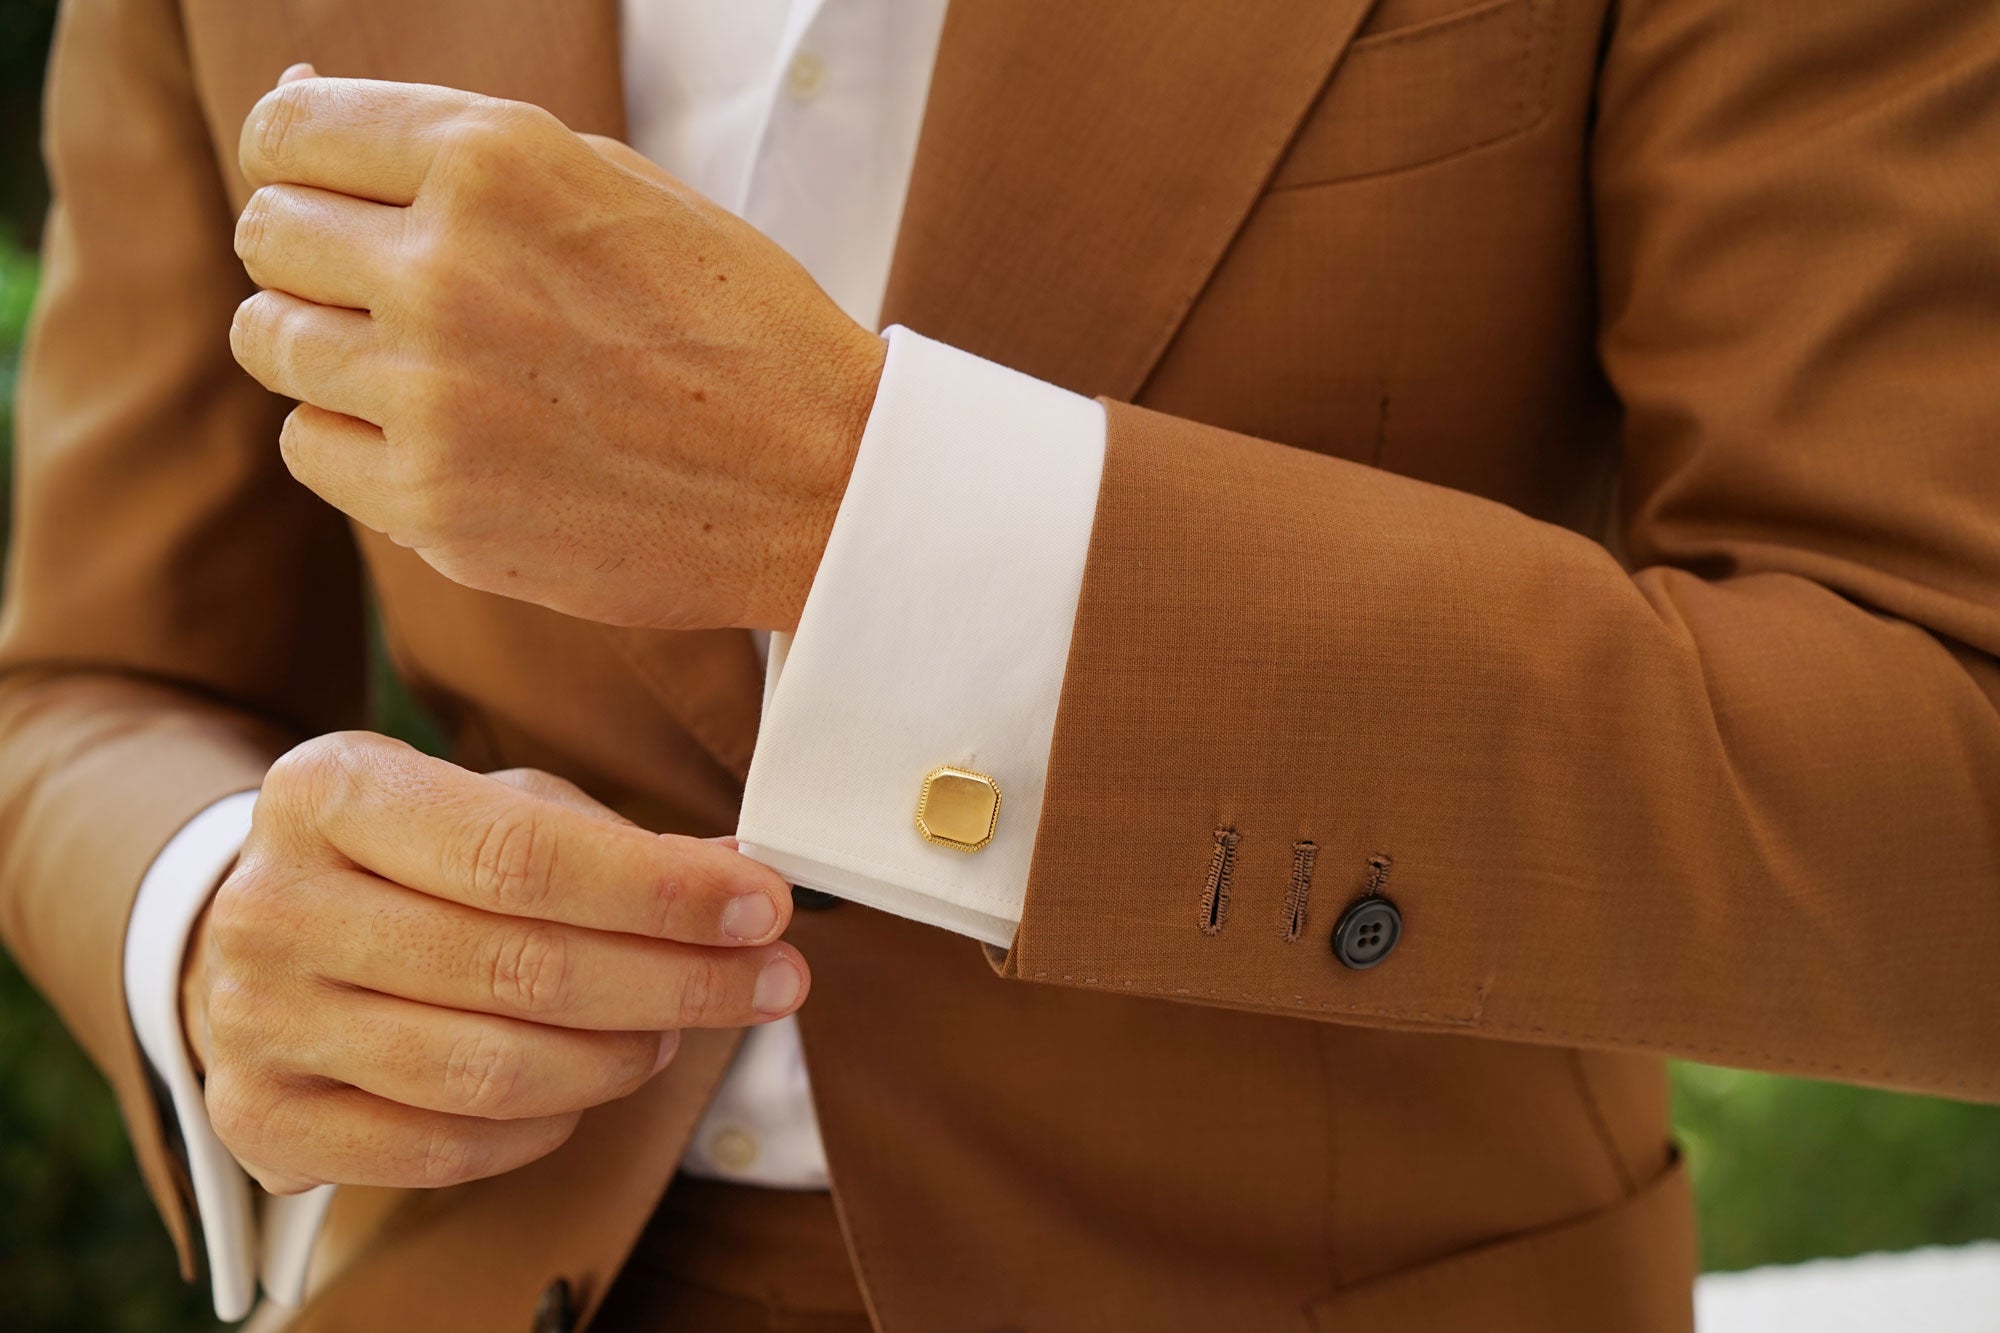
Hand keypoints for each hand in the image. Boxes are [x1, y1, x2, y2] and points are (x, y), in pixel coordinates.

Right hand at [178, 731, 805, 1193]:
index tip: (763, 907)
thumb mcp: (491, 804)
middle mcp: (275, 905)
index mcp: (331, 791)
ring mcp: (255, 1020)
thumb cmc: (406, 858)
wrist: (252, 931)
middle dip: (678, 980)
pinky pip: (445, 1148)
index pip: (523, 855)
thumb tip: (738, 881)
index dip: (660, 892)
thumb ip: (609, 840)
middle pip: (520, 968)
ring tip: (676, 1029)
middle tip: (771, 980)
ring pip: (491, 1070)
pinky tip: (586, 1085)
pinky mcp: (261, 1120)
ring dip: (621, 1058)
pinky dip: (544, 1125)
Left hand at [228, 69, 885, 632]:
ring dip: (327, 349)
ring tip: (422, 368)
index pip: (289, 130)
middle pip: (268, 236)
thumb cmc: (729, 322)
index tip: (331, 194)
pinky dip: (356, 441)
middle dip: (315, 256)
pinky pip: (312, 448)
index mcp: (494, 161)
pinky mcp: (434, 503)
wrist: (821, 480)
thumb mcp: (613, 183)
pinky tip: (442, 438)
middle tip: (396, 292)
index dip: (300, 160)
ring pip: (272, 344)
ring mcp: (433, 395)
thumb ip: (460, 149)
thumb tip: (299, 104)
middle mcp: (446, 269)